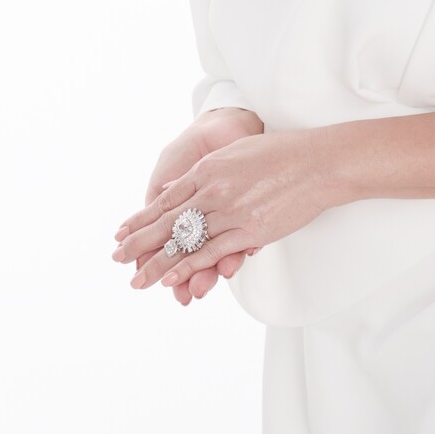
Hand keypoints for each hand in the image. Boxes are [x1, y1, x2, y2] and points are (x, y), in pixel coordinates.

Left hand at [113, 128, 329, 292]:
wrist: (317, 163)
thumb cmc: (281, 154)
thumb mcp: (235, 153)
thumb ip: (206, 172)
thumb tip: (176, 188)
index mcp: (209, 168)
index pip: (166, 199)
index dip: (142, 218)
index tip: (123, 231)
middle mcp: (214, 190)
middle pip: (168, 221)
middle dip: (139, 242)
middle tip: (116, 258)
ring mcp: (230, 212)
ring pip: (185, 242)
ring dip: (158, 263)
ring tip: (137, 280)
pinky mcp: (249, 231)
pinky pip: (212, 252)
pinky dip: (189, 266)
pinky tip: (171, 278)